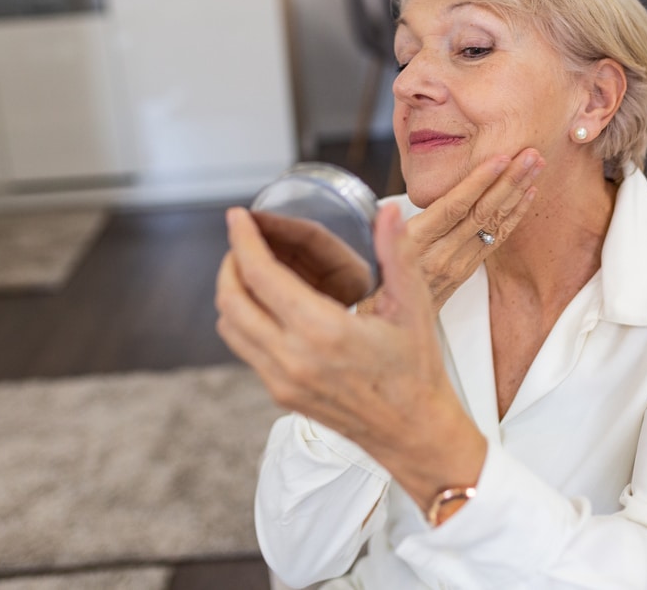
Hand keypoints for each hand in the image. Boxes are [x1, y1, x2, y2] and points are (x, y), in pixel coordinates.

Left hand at [215, 204, 486, 507]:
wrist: (413, 434)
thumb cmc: (417, 372)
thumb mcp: (414, 307)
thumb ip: (398, 254)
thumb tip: (388, 212)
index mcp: (322, 331)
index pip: (259, 275)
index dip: (243, 240)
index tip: (237, 217)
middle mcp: (292, 358)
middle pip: (230, 301)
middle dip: (230, 263)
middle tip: (243, 242)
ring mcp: (281, 380)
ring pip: (230, 327)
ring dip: (232, 293)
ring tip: (252, 270)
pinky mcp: (280, 394)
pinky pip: (245, 349)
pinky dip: (244, 319)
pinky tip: (269, 306)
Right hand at [365, 148, 542, 314]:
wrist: (387, 332)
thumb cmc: (374, 285)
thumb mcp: (372, 257)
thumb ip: (385, 234)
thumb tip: (387, 211)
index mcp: (415, 246)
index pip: (453, 208)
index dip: (477, 182)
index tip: (498, 158)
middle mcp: (441, 256)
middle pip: (481, 213)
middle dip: (508, 181)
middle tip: (530, 155)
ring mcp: (457, 265)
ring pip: (492, 224)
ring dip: (516, 193)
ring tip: (535, 166)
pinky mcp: (465, 272)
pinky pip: (494, 240)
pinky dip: (512, 216)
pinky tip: (527, 197)